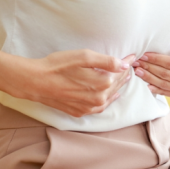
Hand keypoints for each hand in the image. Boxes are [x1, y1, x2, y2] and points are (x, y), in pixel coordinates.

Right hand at [2, 49, 135, 116]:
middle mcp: (99, 99)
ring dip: (117, 88)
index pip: (121, 73)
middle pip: (116, 85)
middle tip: (129, 67)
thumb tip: (124, 65)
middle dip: (124, 75)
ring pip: (109, 97)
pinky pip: (99, 107)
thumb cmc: (58, 66)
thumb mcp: (83, 57)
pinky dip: (106, 100)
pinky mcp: (80, 112)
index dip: (127, 63)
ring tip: (122, 79)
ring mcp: (89, 108)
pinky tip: (109, 96)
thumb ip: (107, 61)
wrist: (36, 82)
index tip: (133, 56)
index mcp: (103, 84)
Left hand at [133, 37, 169, 98]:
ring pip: (162, 84)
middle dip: (149, 67)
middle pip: (165, 74)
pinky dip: (154, 88)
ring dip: (148, 77)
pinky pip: (164, 92)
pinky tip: (145, 84)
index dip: (156, 59)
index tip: (143, 55)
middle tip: (136, 62)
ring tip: (137, 70)